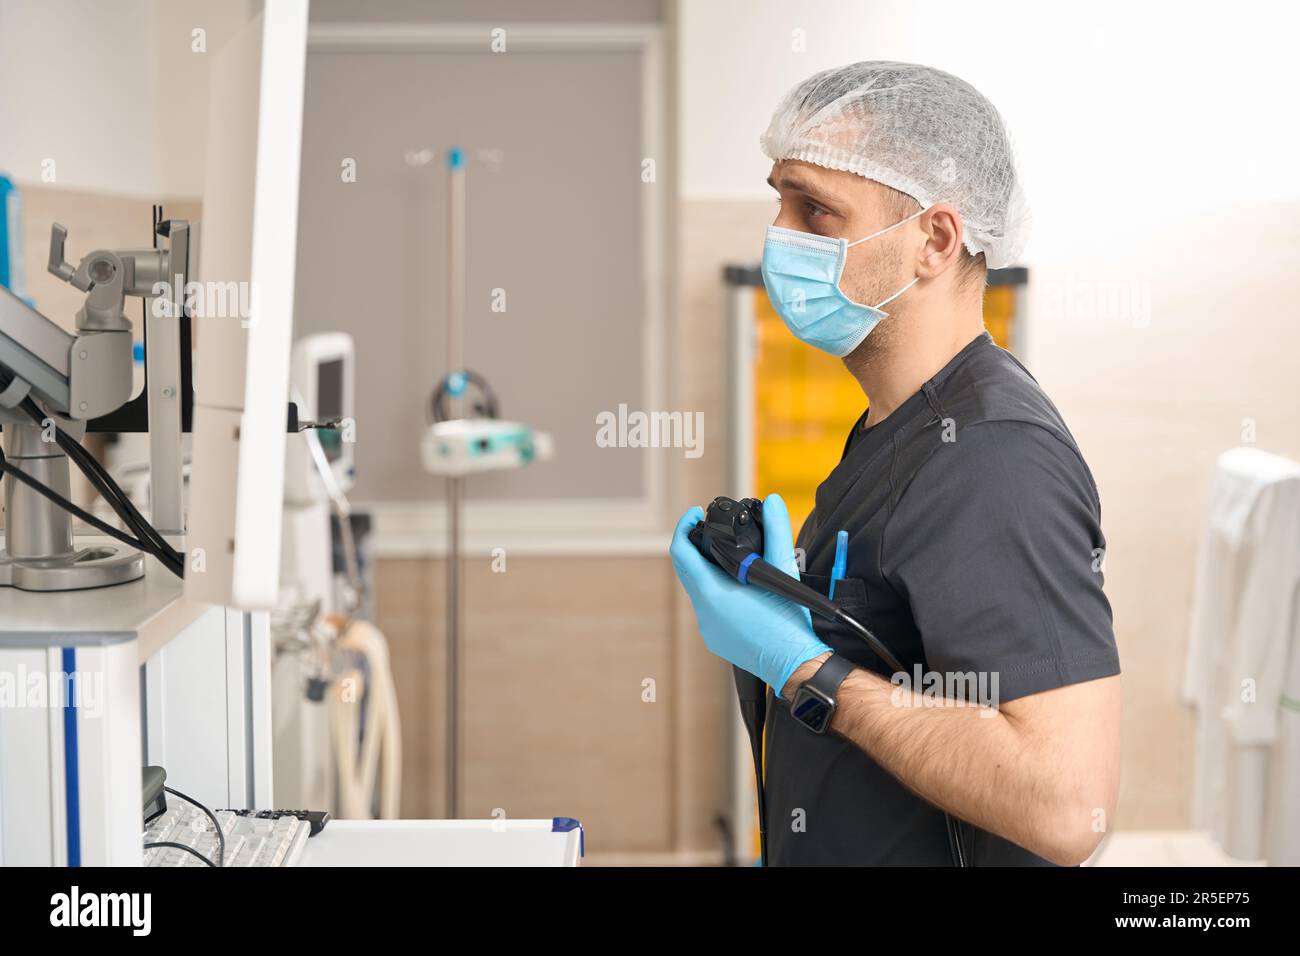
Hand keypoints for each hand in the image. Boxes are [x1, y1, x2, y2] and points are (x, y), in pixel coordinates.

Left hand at [670, 494, 830, 691]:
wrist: (795, 663)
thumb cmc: (788, 621)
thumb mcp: (782, 570)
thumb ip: (776, 531)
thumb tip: (774, 502)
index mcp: (712, 593)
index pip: (681, 553)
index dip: (684, 528)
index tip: (694, 516)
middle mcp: (703, 612)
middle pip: (687, 571)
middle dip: (696, 549)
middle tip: (711, 532)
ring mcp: (708, 628)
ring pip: (698, 590)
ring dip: (707, 573)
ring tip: (727, 558)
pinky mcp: (716, 639)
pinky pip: (707, 609)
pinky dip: (715, 593)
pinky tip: (735, 589)